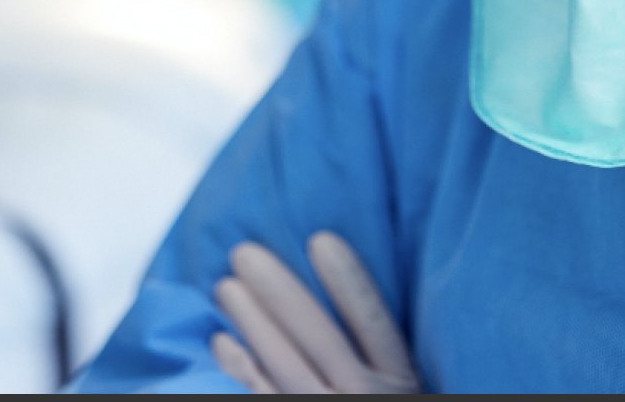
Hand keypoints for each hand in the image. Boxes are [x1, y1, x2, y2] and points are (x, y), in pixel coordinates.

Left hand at [211, 232, 418, 394]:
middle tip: (245, 254)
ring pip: (284, 366)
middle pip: (319, 339)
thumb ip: (378, 351)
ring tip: (225, 287)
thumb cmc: (380, 401)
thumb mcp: (402, 385)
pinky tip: (222, 341)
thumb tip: (342, 284)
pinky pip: (261, 397)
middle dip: (279, 292)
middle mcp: (362, 397)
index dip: (349, 282)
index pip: (374, 324)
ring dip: (251, 323)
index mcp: (399, 381)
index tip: (321, 240)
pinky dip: (240, 369)